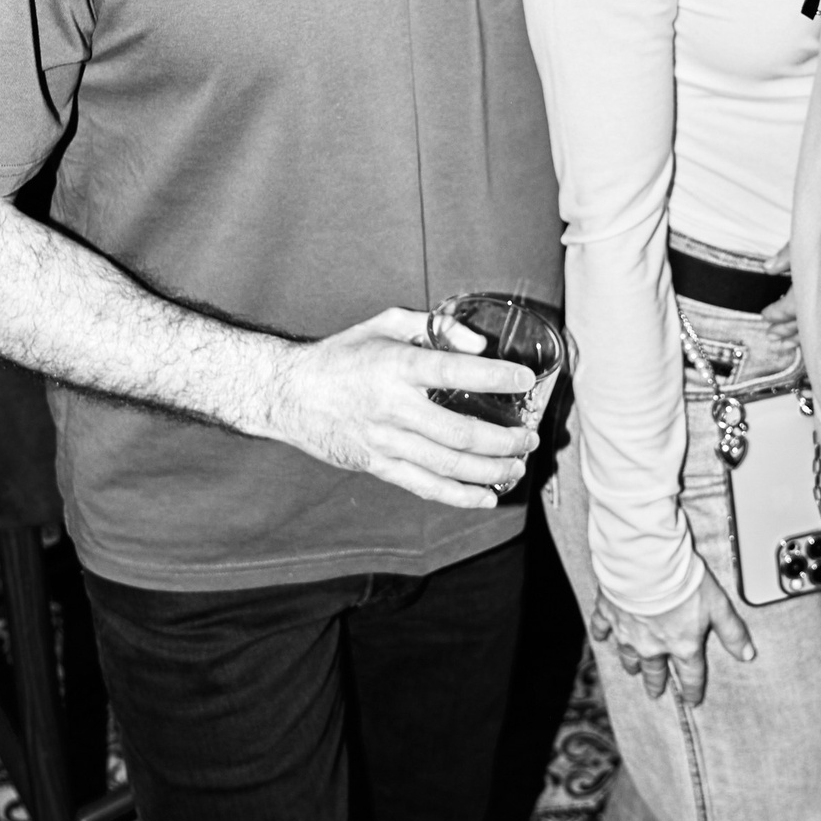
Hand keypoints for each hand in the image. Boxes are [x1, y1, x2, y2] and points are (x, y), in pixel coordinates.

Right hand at [267, 306, 536, 507]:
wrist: (291, 394)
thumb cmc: (344, 354)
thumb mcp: (385, 323)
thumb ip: (435, 326)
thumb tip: (478, 346)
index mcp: (396, 366)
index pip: (454, 372)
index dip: (496, 378)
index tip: (525, 381)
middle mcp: (392, 407)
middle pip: (461, 433)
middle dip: (505, 440)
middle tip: (530, 437)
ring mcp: (385, 442)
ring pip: (449, 466)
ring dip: (492, 470)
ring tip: (518, 465)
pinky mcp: (378, 465)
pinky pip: (425, 487)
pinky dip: (460, 497)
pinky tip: (487, 497)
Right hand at [588, 563, 754, 705]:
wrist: (648, 566)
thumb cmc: (684, 583)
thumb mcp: (718, 607)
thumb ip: (732, 632)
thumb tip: (748, 655)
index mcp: (682, 645)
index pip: (691, 674)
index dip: (693, 689)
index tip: (692, 701)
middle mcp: (654, 645)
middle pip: (656, 670)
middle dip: (657, 683)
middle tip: (655, 693)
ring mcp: (629, 632)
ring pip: (629, 655)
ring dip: (632, 665)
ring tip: (633, 671)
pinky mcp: (610, 613)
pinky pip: (603, 627)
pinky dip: (601, 632)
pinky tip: (601, 636)